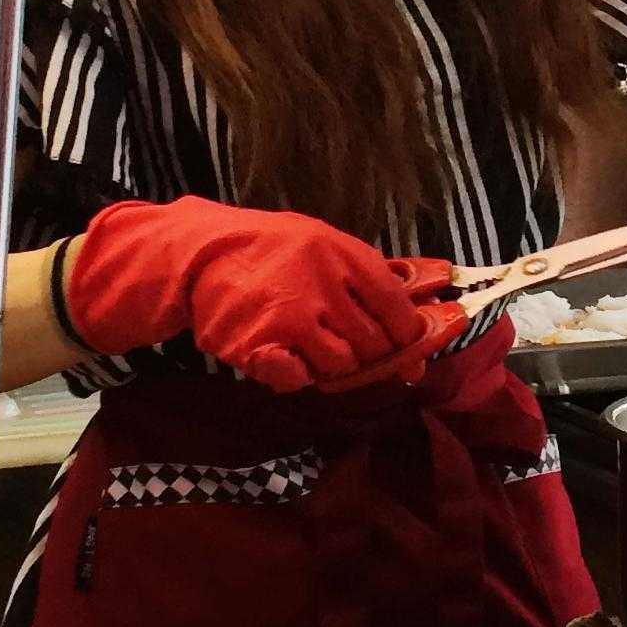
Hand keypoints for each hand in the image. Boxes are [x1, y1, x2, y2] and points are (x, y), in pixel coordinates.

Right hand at [64, 197, 431, 392]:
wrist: (203, 253)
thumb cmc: (276, 251)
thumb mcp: (329, 246)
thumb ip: (374, 285)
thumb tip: (423, 334)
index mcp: (348, 258)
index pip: (399, 312)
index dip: (407, 335)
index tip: (403, 346)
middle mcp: (325, 288)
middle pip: (375, 346)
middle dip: (368, 353)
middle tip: (343, 340)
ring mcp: (292, 319)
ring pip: (342, 366)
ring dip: (331, 363)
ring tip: (309, 342)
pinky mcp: (260, 346)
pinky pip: (299, 380)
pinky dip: (297, 375)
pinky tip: (286, 355)